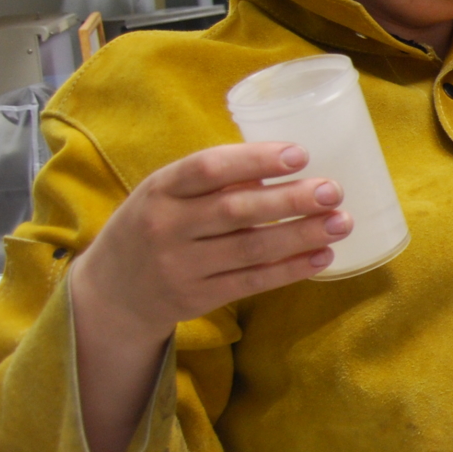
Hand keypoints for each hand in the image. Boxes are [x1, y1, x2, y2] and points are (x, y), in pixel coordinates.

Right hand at [70, 142, 350, 342]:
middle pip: (236, 210)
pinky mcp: (197, 298)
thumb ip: (215, 180)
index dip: (255, 160)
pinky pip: (252, 282)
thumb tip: (285, 163)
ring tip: (341, 222)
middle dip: (290, 199)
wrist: (111, 291)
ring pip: (251, 249)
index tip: (300, 154)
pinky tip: (322, 256)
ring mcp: (181, 266)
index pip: (208, 168)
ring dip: (302, 235)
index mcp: (160, 189)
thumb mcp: (167, 193)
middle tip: (333, 190)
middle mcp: (167, 226)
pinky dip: (291, 269)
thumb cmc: (155, 225)